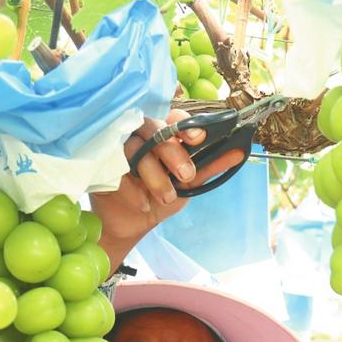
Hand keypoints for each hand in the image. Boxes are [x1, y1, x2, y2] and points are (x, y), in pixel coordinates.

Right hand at [89, 109, 244, 271]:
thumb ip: (210, 167)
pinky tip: (144, 205)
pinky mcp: (102, 167)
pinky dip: (132, 190)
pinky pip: (116, 172)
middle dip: (172, 152)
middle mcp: (141, 137)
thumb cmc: (161, 196)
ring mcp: (119, 150)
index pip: (174, 118)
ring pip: (134, 149)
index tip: (198, 138)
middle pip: (154, 129)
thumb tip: (239, 152)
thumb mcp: (189, 185)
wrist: (133, 223)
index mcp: (163, 136)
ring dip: (153, 174)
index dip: (186, 124)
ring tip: (166, 197)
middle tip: (185, 175)